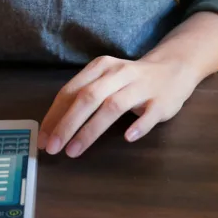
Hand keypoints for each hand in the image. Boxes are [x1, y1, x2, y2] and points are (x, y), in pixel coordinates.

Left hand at [38, 56, 198, 157]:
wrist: (173, 67)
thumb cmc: (131, 79)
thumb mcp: (106, 79)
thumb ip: (82, 96)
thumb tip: (52, 128)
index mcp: (102, 66)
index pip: (72, 90)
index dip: (55, 115)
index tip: (43, 139)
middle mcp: (119, 73)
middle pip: (89, 97)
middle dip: (68, 123)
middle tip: (53, 148)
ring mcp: (141, 86)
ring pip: (113, 106)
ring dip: (91, 130)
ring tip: (74, 151)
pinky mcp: (160, 101)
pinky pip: (149, 114)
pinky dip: (138, 126)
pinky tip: (128, 137)